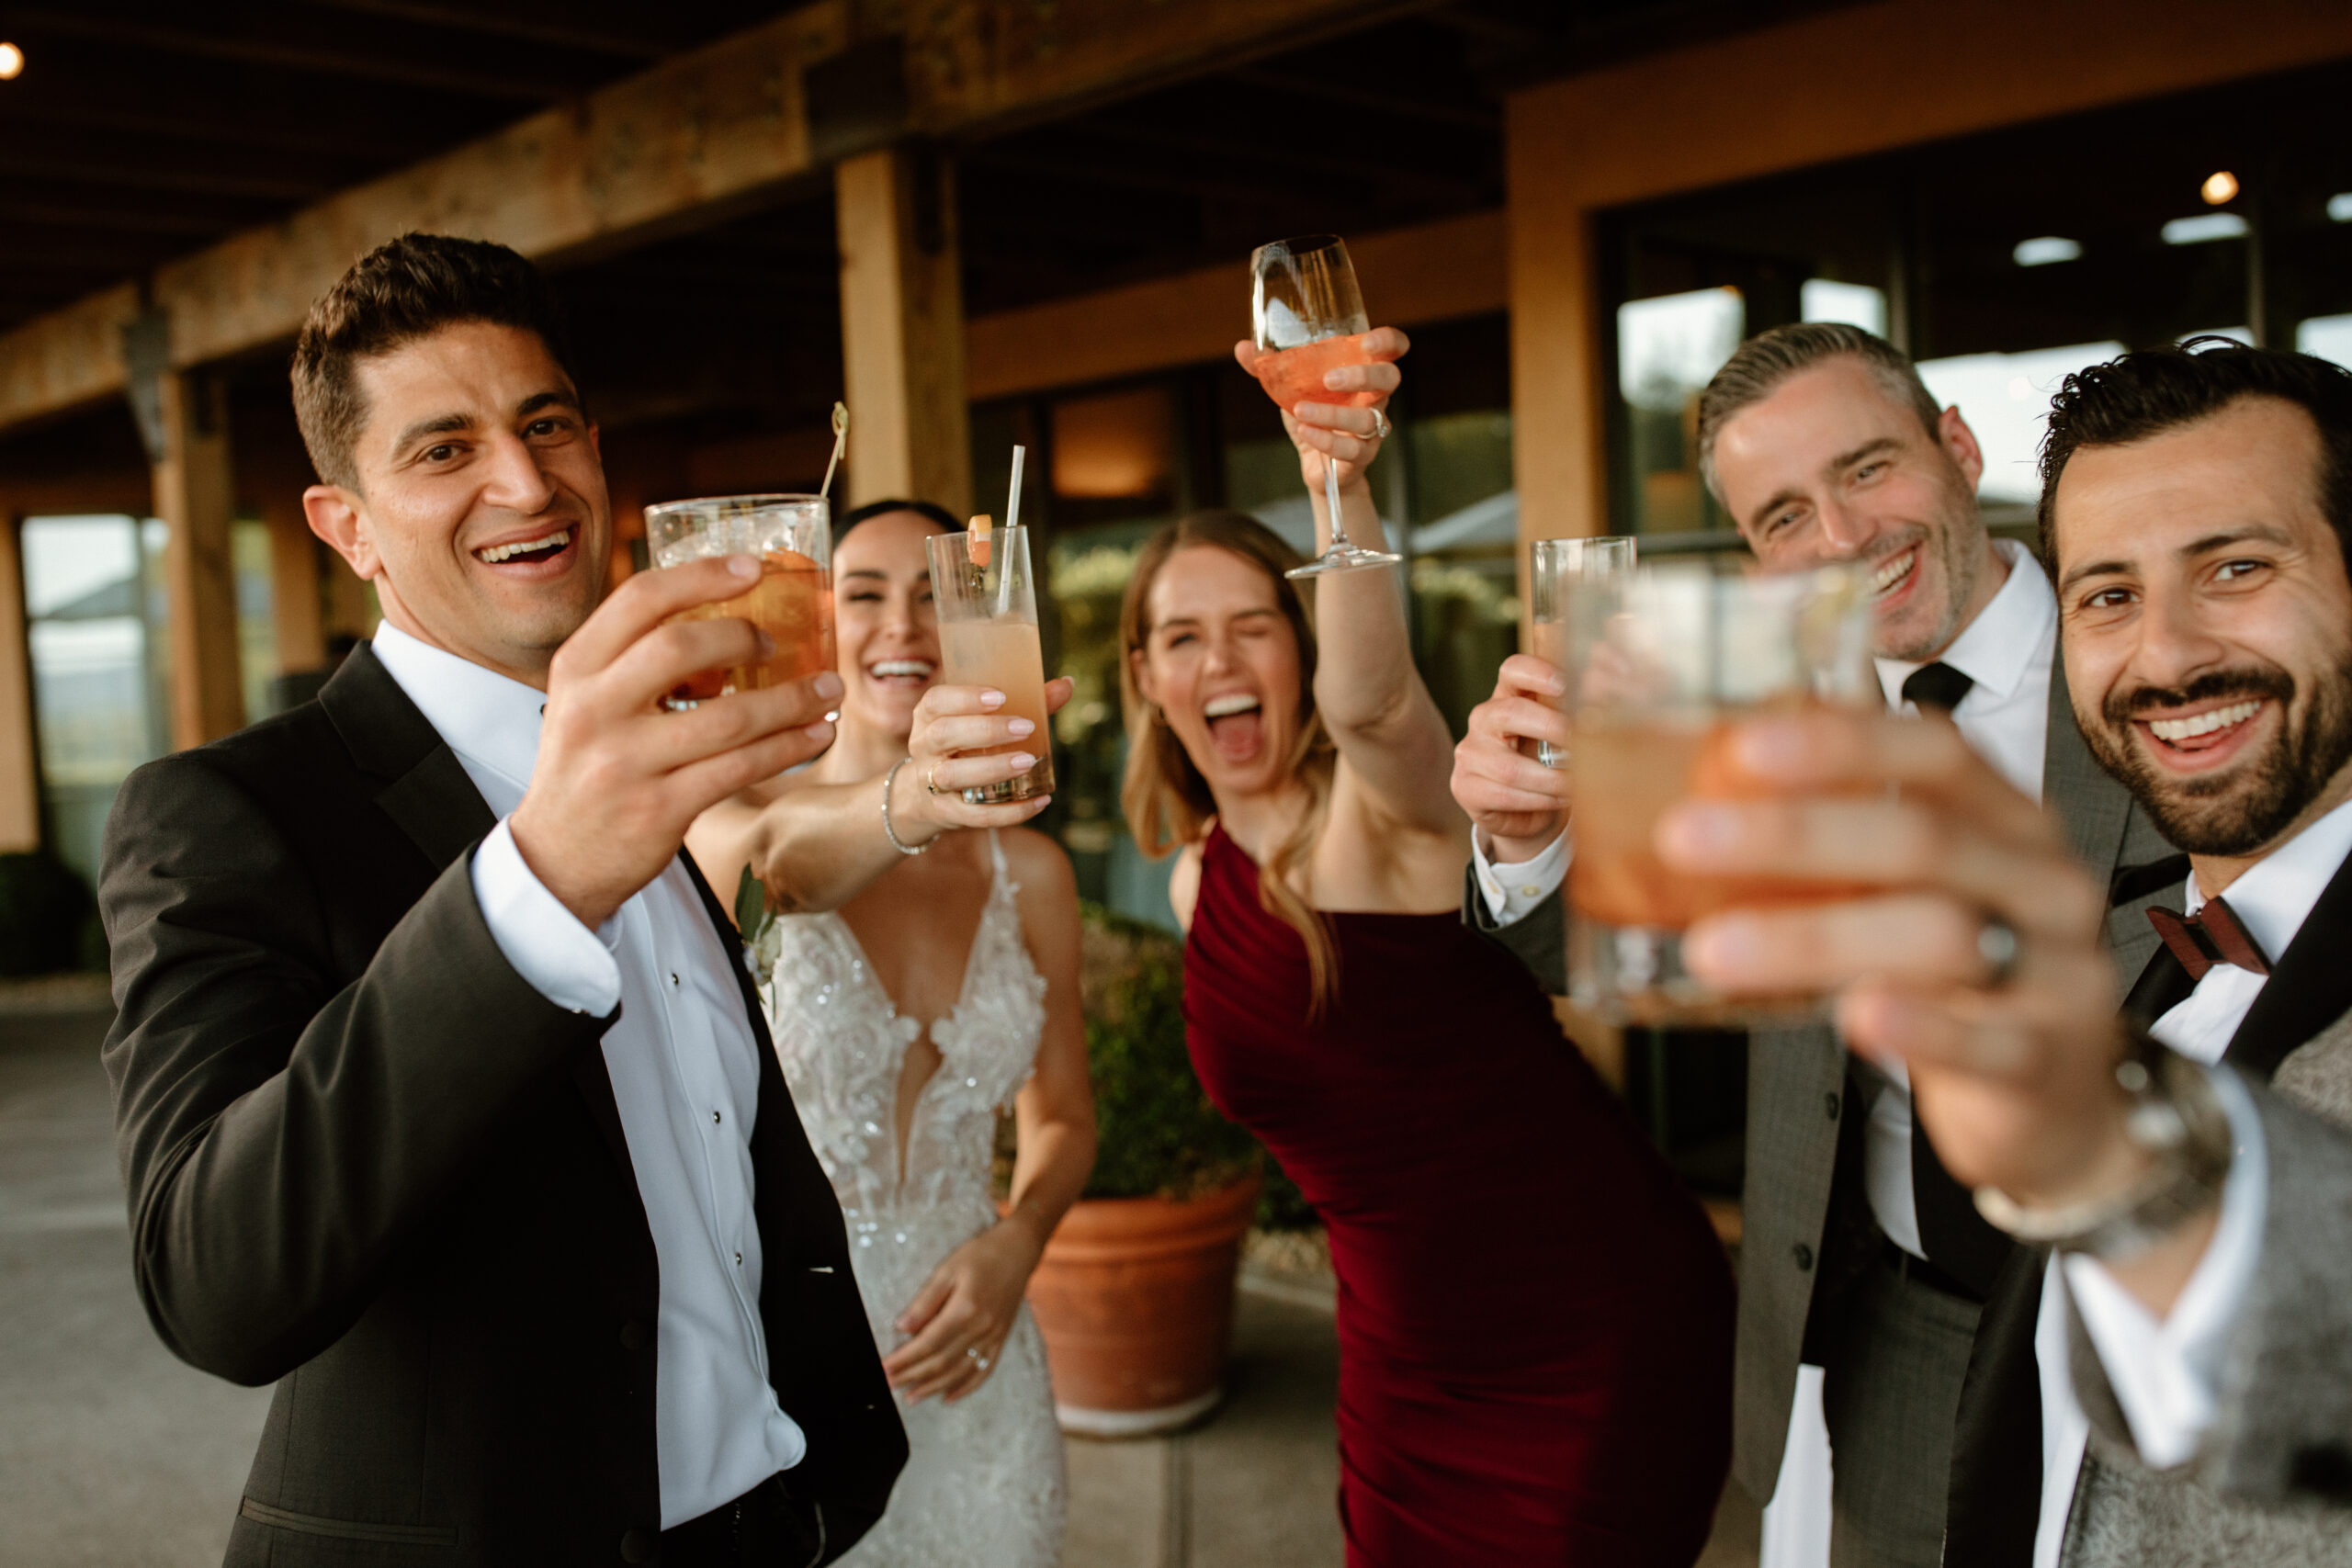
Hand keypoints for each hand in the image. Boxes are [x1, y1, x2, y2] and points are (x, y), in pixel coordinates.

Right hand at [512, 556, 842, 928]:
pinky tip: (817, 734)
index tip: (752, 566)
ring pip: (728, 716)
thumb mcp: (586, 701)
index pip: (640, 599)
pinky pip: (740, 768)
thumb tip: (719, 613)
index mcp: (577, 668)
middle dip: (745, 636)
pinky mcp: (659, 808)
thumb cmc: (587, 767)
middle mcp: (594, 708)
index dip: (702, 575)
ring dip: (791, 700)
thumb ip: (633, 660)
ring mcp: (626, 761)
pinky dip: (788, 747)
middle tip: (779, 641)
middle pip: (681, 646)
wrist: (555, 858)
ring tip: (829, 689)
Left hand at [883, 1220, 1044, 1403]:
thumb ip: (926, 1301)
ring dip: (934, 1387)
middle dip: (912, 1376)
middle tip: (889, 1384)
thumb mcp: (948, 1269)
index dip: (904, 1359)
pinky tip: (949, 1397)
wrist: (1019, 1250)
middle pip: (941, 1361)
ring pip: (960, 1371)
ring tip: (911, 1397)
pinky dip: (966, 1387)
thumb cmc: (981, 1255)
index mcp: (965, 1309)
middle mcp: (981, 1328)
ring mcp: (994, 1337)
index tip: (884, 1368)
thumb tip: (902, 1327)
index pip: (928, 1343)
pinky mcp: (1001, 1339)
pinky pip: (984, 1370)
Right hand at [891, 677, 1075, 840]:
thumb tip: (1066, 684)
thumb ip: (1024, 703)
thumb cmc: (962, 747)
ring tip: (1029, 762)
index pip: (936, 701)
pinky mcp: (946, 813)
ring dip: (992, 768)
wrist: (922, 798)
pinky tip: (1039, 801)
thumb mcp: (979, 721)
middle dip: (985, 730)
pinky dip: (1008, 812)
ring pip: (953, 775)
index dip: (965, 698)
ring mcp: (930, 782)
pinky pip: (975, 816)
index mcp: (929, 717)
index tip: (1001, 696)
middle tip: (1025, 728)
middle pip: (944, 734)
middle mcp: (923, 747)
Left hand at [1233, 326, 1407, 496]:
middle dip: (1363, 376)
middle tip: (1330, 379)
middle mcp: (1376, 397)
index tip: (1366, 342)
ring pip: (1367, 419)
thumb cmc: (1313, 414)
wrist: (1316, 464)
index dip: (1388, 341)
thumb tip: (1243, 348)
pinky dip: (1326, 440)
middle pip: (1390, 379)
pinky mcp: (1362, 456)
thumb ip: (1271, 367)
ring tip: (1300, 411)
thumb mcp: (1292, 388)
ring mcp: (1372, 428)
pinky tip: (1304, 431)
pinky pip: (1351, 450)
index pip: (1393, 348)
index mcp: (1363, 371)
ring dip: (1333, 414)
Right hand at [1451, 654, 1569, 861]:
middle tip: (1580, 741)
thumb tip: (1617, 682)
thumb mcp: (1564, 731)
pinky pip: (1503, 795)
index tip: (1566, 685)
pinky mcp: (1466, 787)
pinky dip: (1538, 800)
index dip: (1537, 672)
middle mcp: (1484, 718)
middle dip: (1550, 727)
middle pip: (1509, 712)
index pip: (1513, 669)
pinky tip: (1559, 799)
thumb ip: (1584, 708)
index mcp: (1508, 694)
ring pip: (1509, 767)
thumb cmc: (1548, 760)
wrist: (1525, 808)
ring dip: (1552, 779)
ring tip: (1577, 785)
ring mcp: (1470, 753)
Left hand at [1654, 708, 2148, 1211]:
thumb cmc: (1969, 969)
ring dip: (1815, 938)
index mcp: (2006, 820)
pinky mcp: (2047, 1058)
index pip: (1938, 754)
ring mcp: (2057, 969)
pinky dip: (1919, 1026)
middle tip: (1684, 838)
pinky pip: (1987, 1041)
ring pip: (1943, 936)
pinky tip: (1854, 1015)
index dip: (1845, 743)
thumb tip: (1708, 799)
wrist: (2055, 1088)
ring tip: (1714, 948)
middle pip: (1924, 839)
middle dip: (1795, 833)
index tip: (1743, 746)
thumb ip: (1847, 845)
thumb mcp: (1919, 889)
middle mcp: (2041, 880)